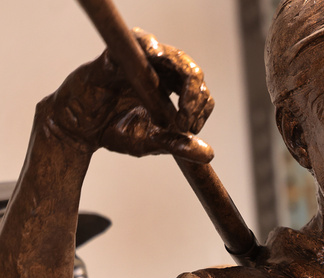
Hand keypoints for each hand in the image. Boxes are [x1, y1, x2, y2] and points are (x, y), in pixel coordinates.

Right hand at [39, 29, 213, 162]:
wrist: (79, 129)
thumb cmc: (115, 131)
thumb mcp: (151, 142)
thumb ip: (178, 145)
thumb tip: (208, 154)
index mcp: (172, 93)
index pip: (199, 92)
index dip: (200, 107)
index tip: (189, 128)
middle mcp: (159, 74)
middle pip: (188, 69)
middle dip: (195, 91)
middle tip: (186, 117)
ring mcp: (138, 64)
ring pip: (167, 54)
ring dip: (180, 65)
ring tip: (187, 81)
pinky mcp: (115, 58)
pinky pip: (132, 43)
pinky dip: (146, 44)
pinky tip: (154, 52)